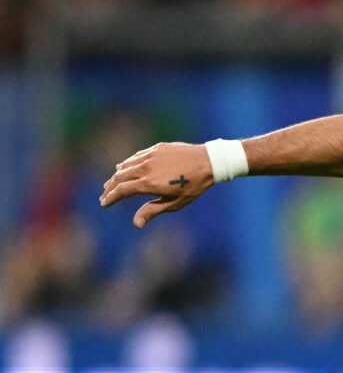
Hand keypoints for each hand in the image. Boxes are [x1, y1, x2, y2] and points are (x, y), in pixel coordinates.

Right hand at [98, 142, 215, 228]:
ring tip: (111, 184)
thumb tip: (136, 224)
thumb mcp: (175, 203)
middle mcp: (146, 168)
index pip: (122, 190)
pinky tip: (123, 168)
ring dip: (116, 176)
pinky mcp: (155, 148)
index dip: (111, 198)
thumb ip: (153, 211)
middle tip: (104, 196)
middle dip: (109, 188)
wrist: (208, 161)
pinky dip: (126, 164)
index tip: (104, 204)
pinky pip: (135, 157)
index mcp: (149, 183)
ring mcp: (150, 156)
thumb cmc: (194, 186)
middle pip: (119, 177)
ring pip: (126, 166)